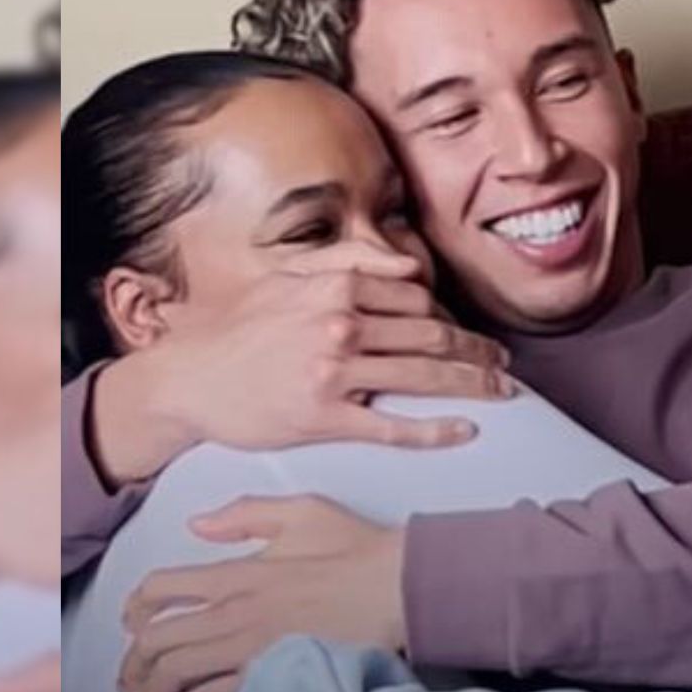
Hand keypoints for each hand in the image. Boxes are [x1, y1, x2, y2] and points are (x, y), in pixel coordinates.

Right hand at [93, 241, 504, 484]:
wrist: (186, 378)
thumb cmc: (237, 328)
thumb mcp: (288, 277)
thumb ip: (349, 261)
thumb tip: (408, 264)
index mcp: (335, 286)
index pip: (418, 299)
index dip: (453, 317)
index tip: (471, 333)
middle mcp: (339, 324)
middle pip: (432, 335)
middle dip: (477, 351)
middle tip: (504, 363)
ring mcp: (333, 372)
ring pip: (423, 376)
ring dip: (472, 384)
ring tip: (502, 391)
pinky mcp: (323, 416)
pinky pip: (393, 425)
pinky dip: (435, 429)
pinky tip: (465, 431)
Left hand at [119, 495, 403, 691]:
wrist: (397, 586)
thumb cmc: (355, 548)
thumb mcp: (302, 510)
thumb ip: (245, 513)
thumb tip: (196, 524)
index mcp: (237, 573)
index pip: (163, 588)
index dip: (136, 604)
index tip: (132, 617)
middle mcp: (234, 613)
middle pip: (159, 641)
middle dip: (133, 661)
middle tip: (129, 674)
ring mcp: (251, 649)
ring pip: (178, 673)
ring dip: (150, 691)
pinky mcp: (273, 675)